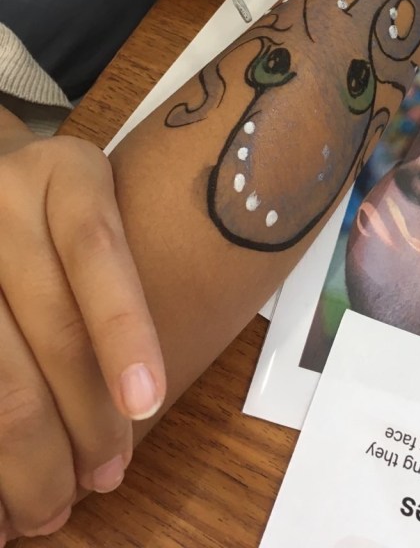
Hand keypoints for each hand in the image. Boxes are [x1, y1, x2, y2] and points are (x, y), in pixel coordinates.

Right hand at [0, 110, 164, 541]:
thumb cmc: (59, 206)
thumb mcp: (100, 202)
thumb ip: (121, 269)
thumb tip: (143, 400)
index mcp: (64, 174)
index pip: (94, 250)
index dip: (123, 328)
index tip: (146, 404)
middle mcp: (3, 201)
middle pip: (48, 326)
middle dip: (82, 420)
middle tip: (104, 477)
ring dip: (26, 455)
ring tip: (50, 505)